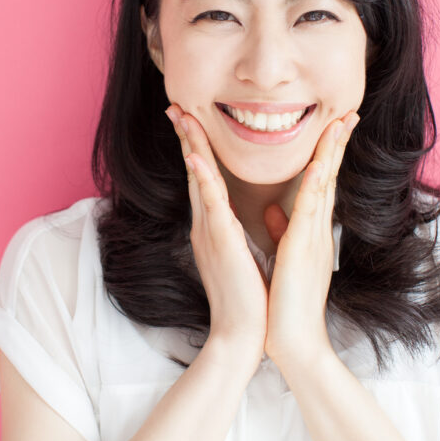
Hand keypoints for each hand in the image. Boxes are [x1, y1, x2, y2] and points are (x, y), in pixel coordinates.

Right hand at [165, 104, 267, 364]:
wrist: (245, 334)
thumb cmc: (250, 298)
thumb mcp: (248, 254)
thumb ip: (248, 230)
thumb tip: (264, 212)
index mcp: (214, 226)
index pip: (205, 178)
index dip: (199, 148)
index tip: (193, 122)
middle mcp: (206, 224)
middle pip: (195, 170)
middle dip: (186, 137)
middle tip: (176, 106)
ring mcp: (209, 231)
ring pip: (198, 178)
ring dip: (191, 145)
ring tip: (182, 116)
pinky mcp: (219, 241)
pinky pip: (209, 203)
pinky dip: (202, 178)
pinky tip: (196, 157)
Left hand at [264, 110, 358, 367]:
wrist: (292, 340)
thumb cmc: (285, 301)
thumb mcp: (284, 257)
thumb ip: (281, 229)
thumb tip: (273, 209)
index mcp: (310, 230)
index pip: (320, 181)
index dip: (328, 151)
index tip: (334, 124)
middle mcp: (317, 229)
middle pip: (329, 175)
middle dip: (338, 142)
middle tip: (349, 111)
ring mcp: (313, 237)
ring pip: (324, 184)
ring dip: (331, 151)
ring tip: (340, 121)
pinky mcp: (302, 248)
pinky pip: (310, 208)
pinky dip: (314, 182)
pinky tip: (318, 161)